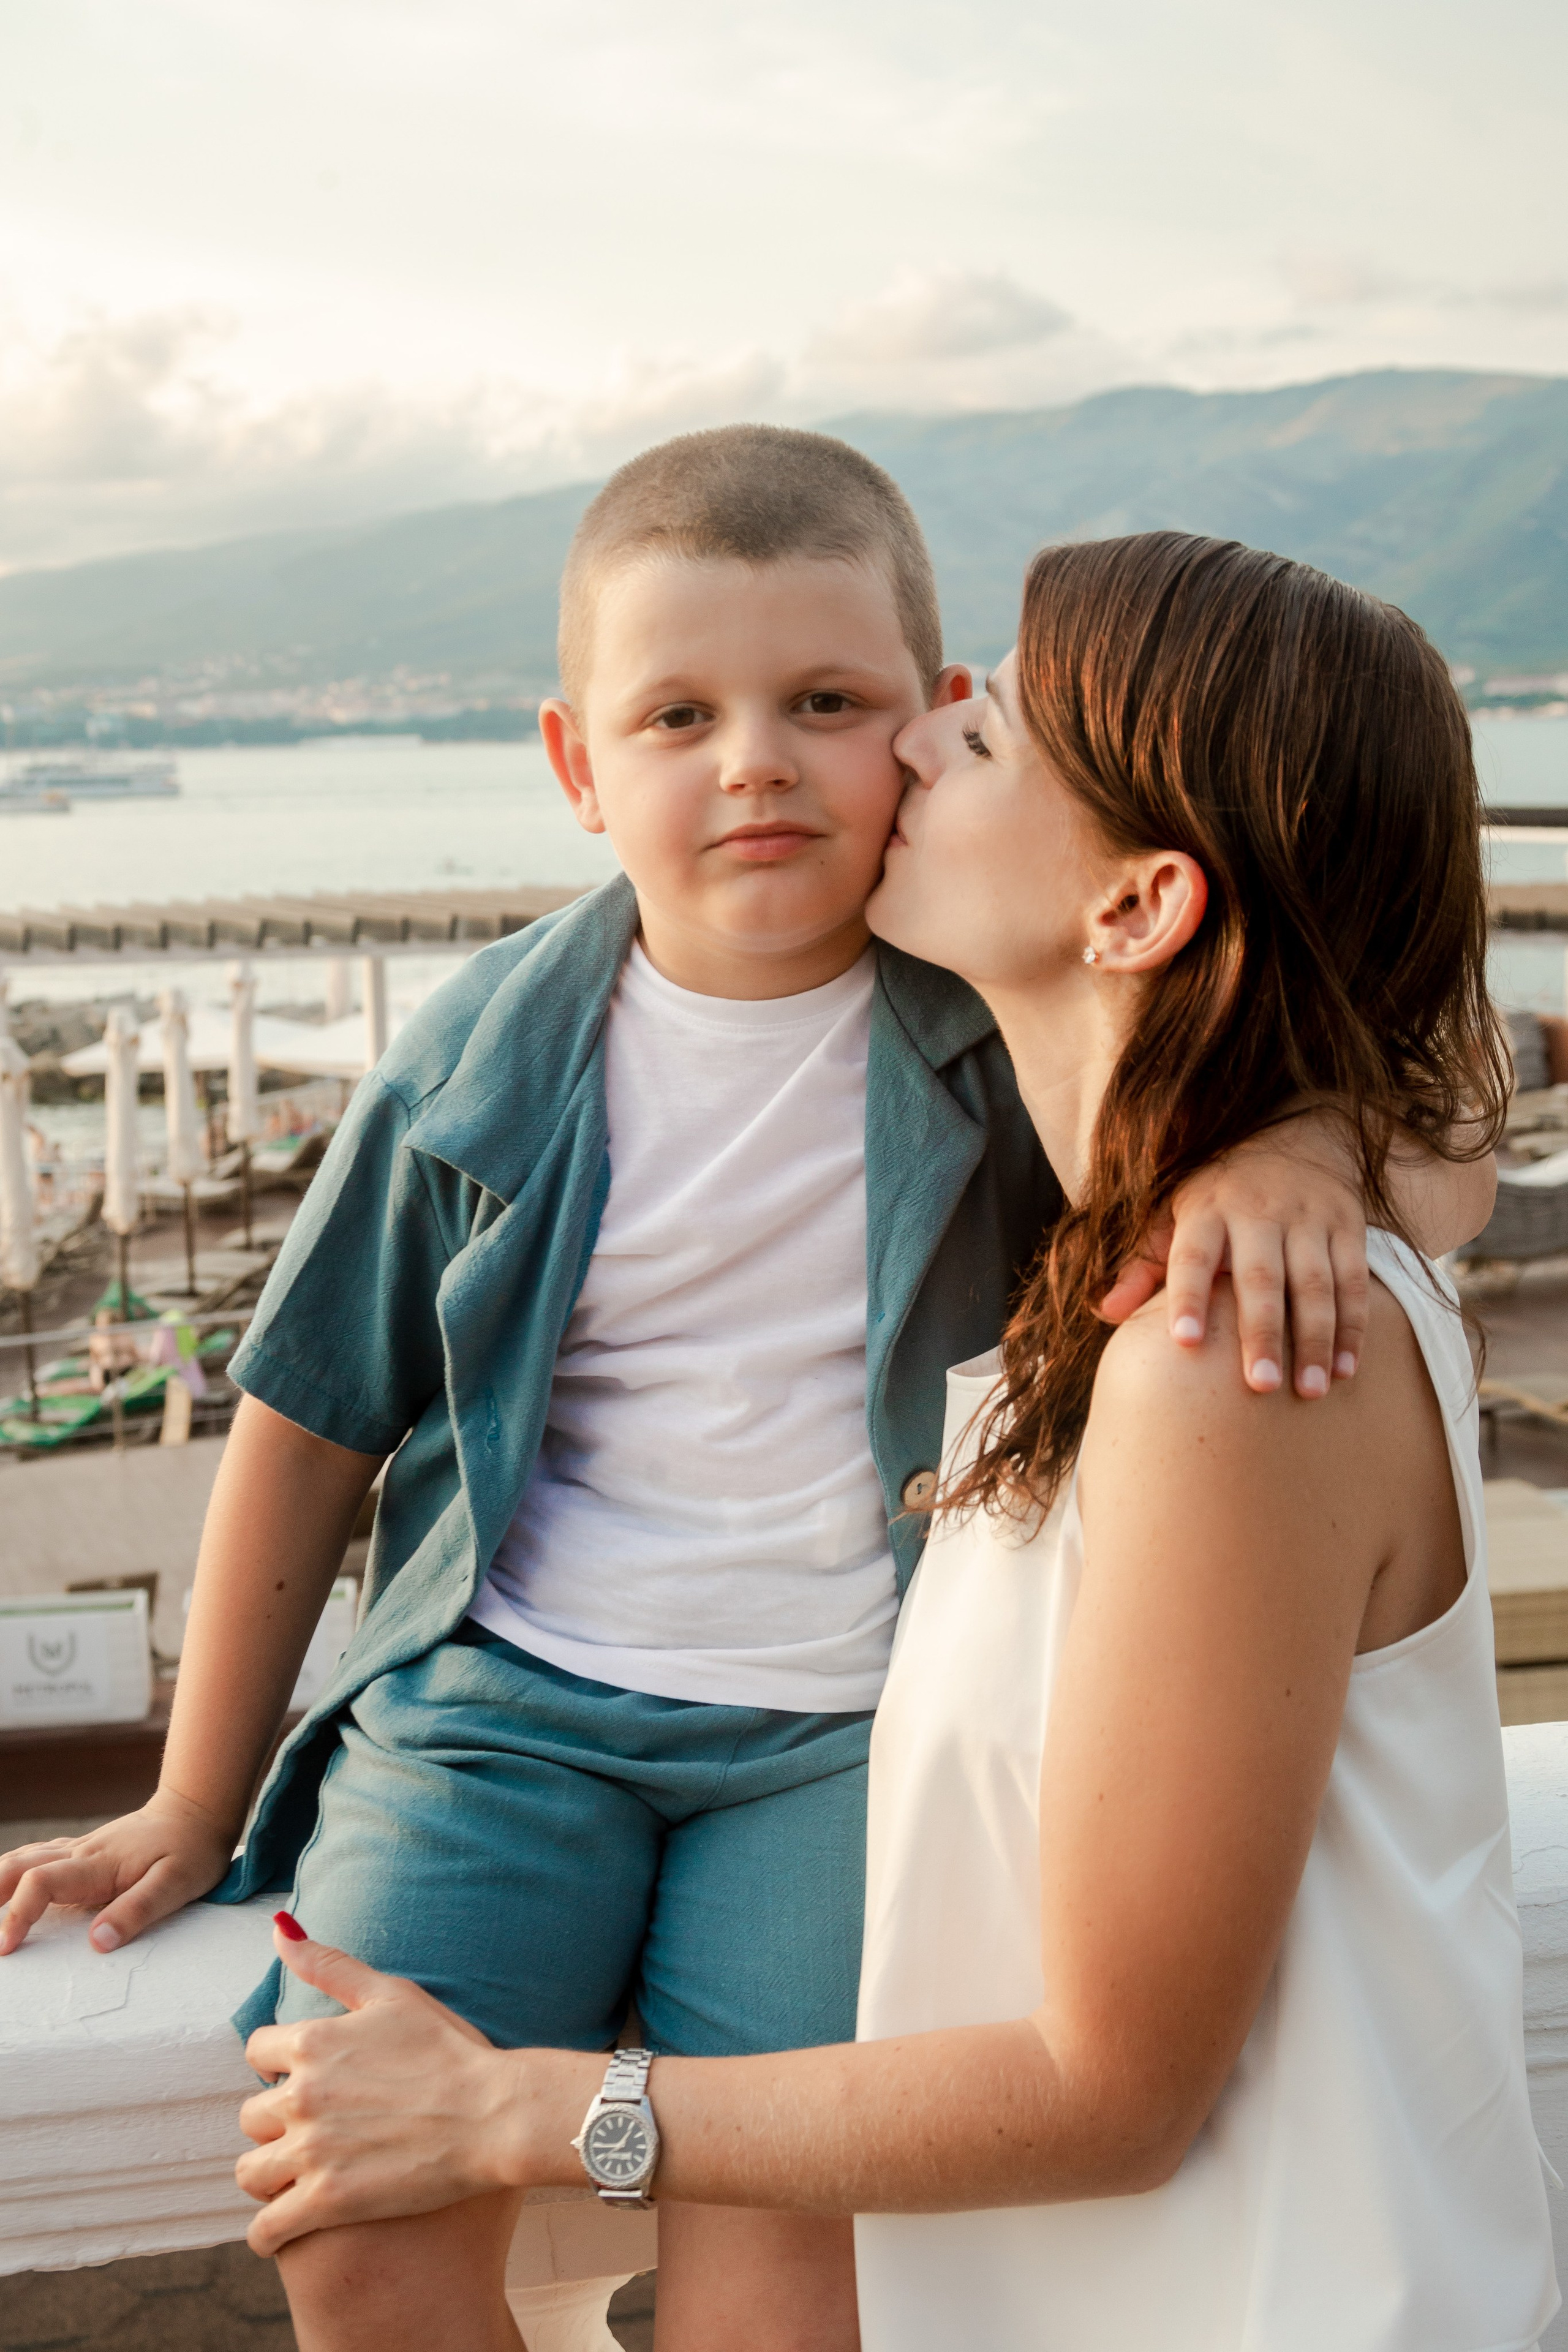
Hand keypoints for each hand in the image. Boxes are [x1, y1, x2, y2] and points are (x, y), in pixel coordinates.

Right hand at [0, 1790, 235, 1955]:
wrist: (198, 1810)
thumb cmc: (192, 1849)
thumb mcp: (177, 1884)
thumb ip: (137, 1911)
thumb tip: (97, 1942)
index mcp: (98, 1865)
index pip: (41, 1883)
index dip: (19, 1914)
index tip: (7, 1947)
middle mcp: (81, 1853)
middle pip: (18, 1866)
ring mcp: (80, 1848)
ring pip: (24, 1857)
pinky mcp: (85, 1849)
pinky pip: (39, 1855)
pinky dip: (15, 1870)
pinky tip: (7, 1885)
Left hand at [238, 1916, 566, 2255]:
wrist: (492, 2114)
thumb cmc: (449, 2050)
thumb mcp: (391, 1994)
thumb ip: (330, 1965)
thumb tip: (279, 1930)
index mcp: (312, 2041)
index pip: (257, 2053)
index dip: (280, 2064)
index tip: (306, 2076)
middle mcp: (301, 2095)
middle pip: (250, 2114)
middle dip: (275, 2120)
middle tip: (312, 2128)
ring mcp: (311, 2152)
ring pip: (249, 2171)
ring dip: (268, 2173)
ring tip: (296, 2175)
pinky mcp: (326, 2203)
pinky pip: (265, 2229)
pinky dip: (269, 2232)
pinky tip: (286, 2226)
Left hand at [1100, 1117, 1367, 1398]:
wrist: (1294, 1134)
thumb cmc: (1218, 1196)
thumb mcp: (1173, 1216)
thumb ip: (1143, 1266)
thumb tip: (1105, 1313)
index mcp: (1205, 1211)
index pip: (1192, 1256)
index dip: (1188, 1297)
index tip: (1184, 1342)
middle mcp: (1257, 1212)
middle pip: (1260, 1277)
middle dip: (1262, 1332)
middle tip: (1260, 1385)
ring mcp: (1306, 1217)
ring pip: (1314, 1283)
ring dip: (1315, 1339)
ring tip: (1310, 1391)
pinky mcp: (1347, 1225)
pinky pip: (1353, 1280)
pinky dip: (1352, 1327)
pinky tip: (1345, 1369)